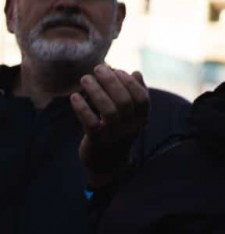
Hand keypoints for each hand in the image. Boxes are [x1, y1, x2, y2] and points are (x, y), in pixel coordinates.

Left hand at [74, 65, 150, 187]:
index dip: (130, 82)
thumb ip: (134, 96)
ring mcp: (114, 136)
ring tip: (85, 79)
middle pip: (124, 101)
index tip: (116, 70)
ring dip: (96, 91)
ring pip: (109, 111)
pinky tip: (74, 97)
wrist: (107, 165)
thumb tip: (136, 72)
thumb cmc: (118, 134)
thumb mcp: (130, 116)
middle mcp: (131, 128)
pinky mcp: (97, 142)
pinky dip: (82, 108)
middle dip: (111, 81)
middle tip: (97, 68)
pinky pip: (91, 123)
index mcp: (141, 120)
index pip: (142, 98)